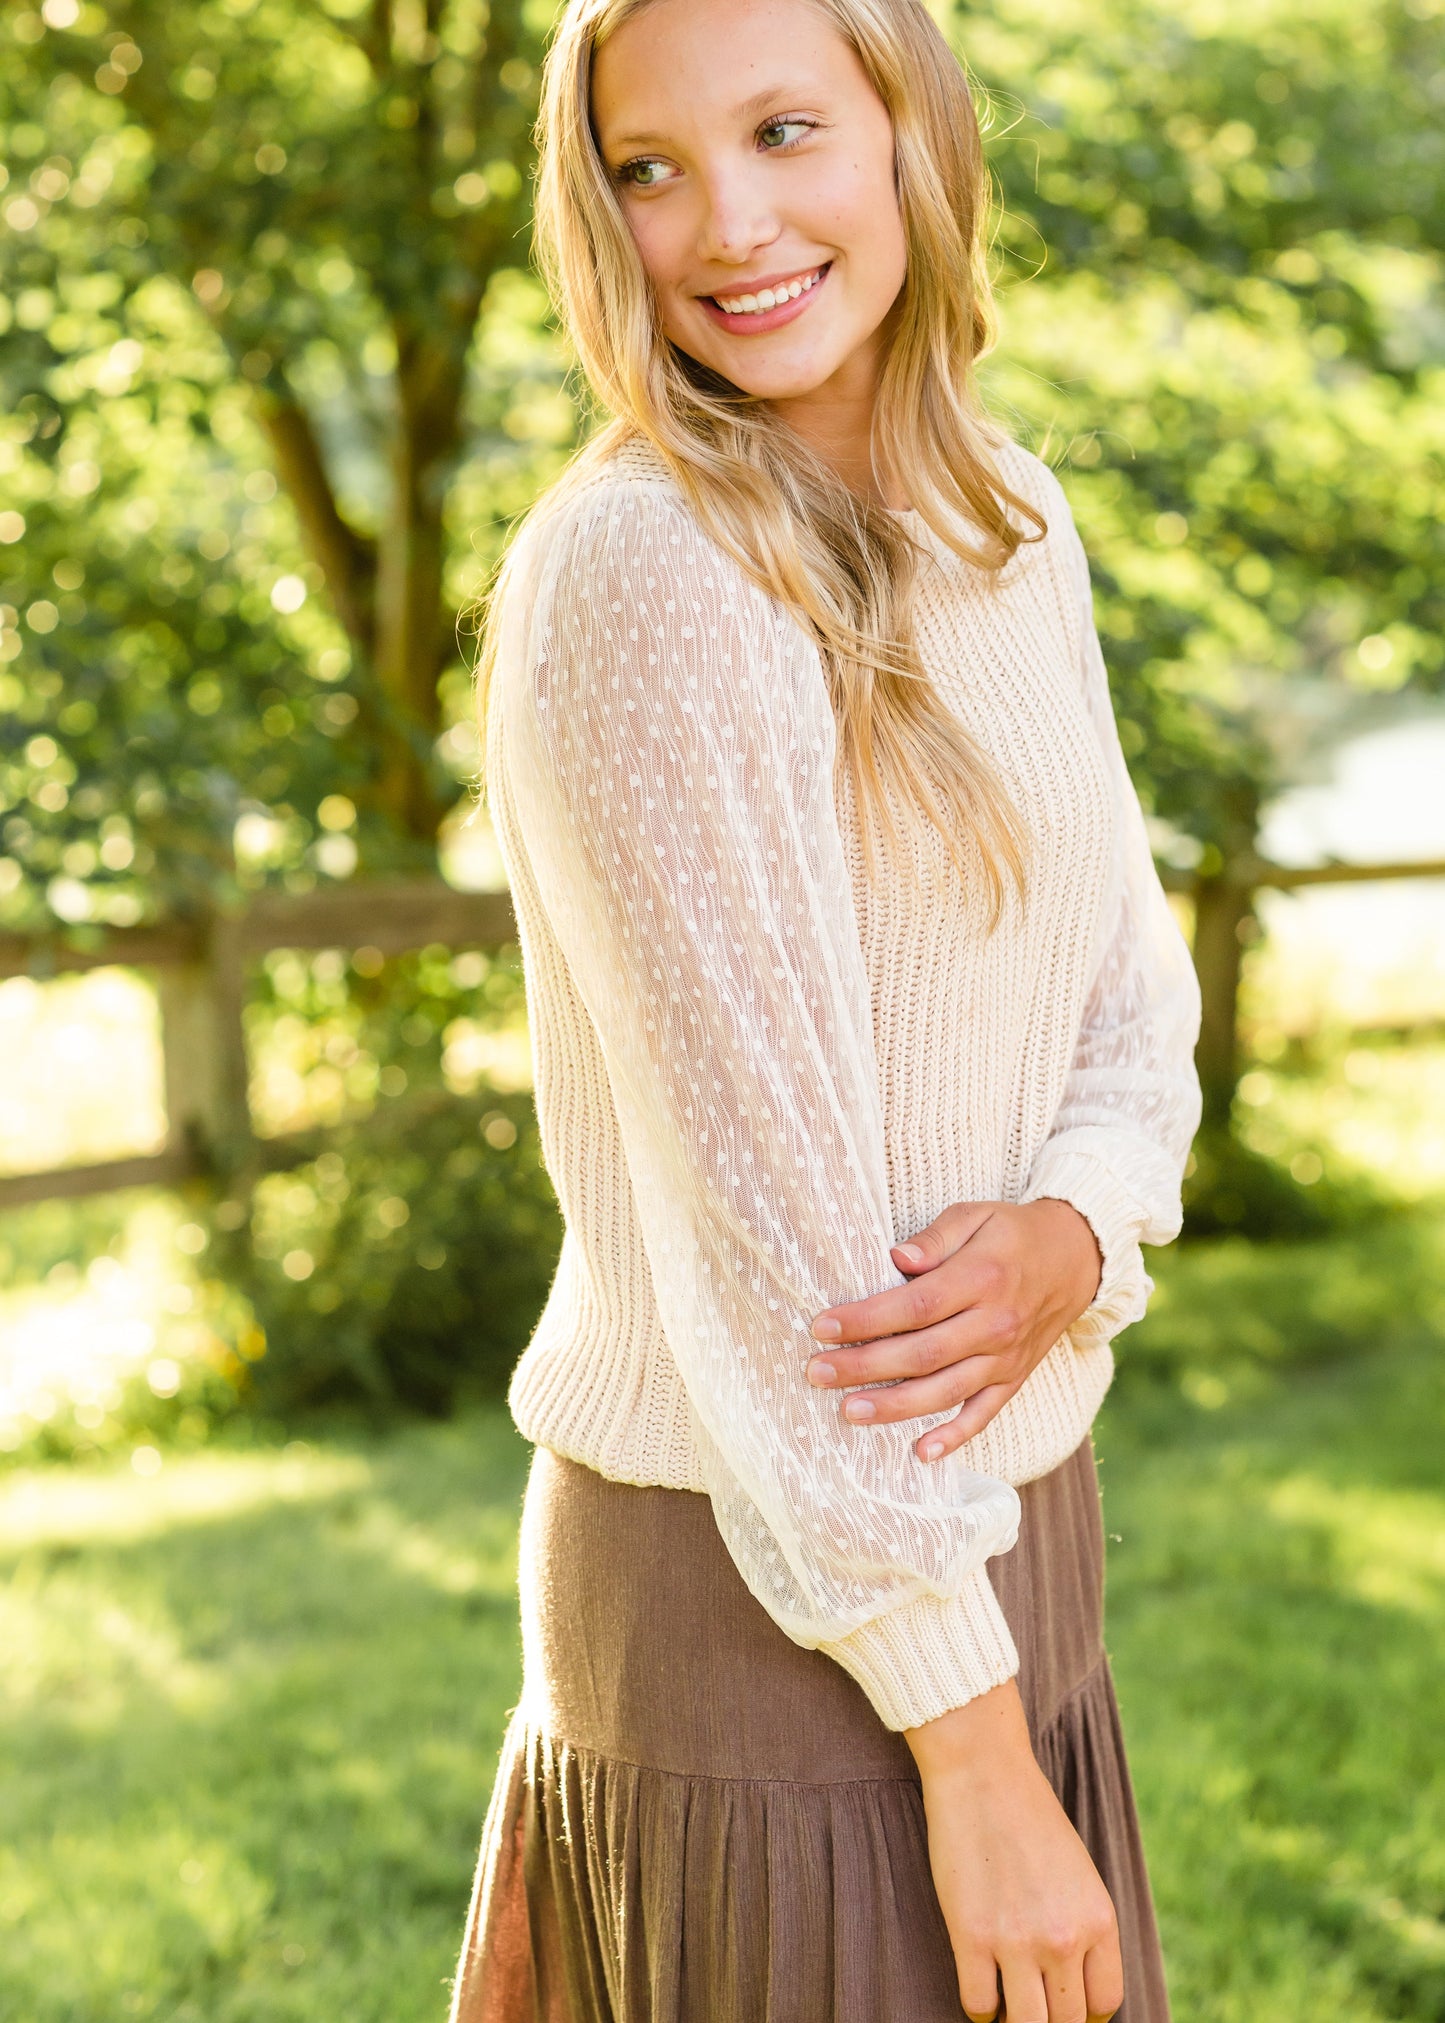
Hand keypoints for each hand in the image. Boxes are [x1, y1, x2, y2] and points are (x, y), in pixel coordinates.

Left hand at [806, 1199, 1102, 1461]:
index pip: (916, 1305)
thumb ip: (935, 1238)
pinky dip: (955, 1436)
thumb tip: (895, 1257)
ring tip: (850, 1412)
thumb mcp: (975, 1216)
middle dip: (865, 1366)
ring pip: (945, 1390)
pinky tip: (921, 1453)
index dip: (867, 1319)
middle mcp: (995, 1323)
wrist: (1076, 1259)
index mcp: (982, 1277)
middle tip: (818, 1373)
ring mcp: (1006, 1357)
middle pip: (922, 1353)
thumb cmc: (1012, 1233)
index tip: (823, 1326)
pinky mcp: (1014, 1378)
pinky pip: (983, 1413)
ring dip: (896, 1406)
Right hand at [907, 1681, 1121, 2021]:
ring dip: (1015, 2020)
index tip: (1064, 2003)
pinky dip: (980, 2009)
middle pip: (1066, 2022)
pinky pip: (978, 2006)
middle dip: (1050, 2018)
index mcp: (1099, 1920)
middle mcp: (1065, 1938)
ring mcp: (1017, 1942)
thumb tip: (1072, 1984)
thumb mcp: (1078, 1872)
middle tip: (1033, 2003)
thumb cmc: (1028, 1817)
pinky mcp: (971, 1937)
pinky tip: (980, 1986)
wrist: (982, 1772)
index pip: (1104, 2004)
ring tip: (1006, 2001)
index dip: (1084, 2013)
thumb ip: (1082, 1927)